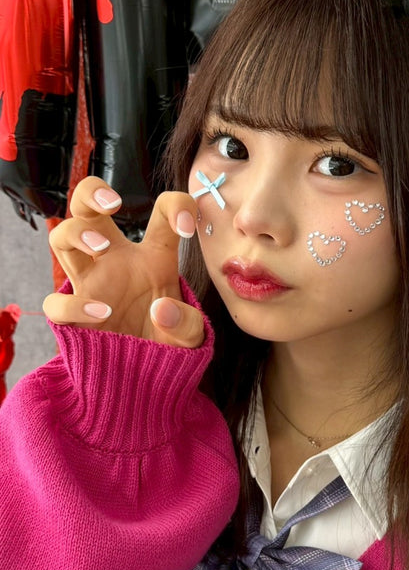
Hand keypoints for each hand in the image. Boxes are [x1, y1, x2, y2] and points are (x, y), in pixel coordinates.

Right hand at [43, 177, 203, 347]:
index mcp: (154, 256)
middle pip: (88, 208)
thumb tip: (160, 310)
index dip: (177, 207)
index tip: (187, 228)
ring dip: (77, 232)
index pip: (162, 212)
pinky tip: (102, 313)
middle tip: (114, 204)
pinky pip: (56, 302)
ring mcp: (92, 283)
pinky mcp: (74, 315)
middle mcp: (117, 260)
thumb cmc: (169, 342)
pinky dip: (74, 304)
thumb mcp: (191, 335)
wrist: (147, 376)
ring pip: (62, 237)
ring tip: (101, 246)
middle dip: (92, 192)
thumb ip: (186, 323)